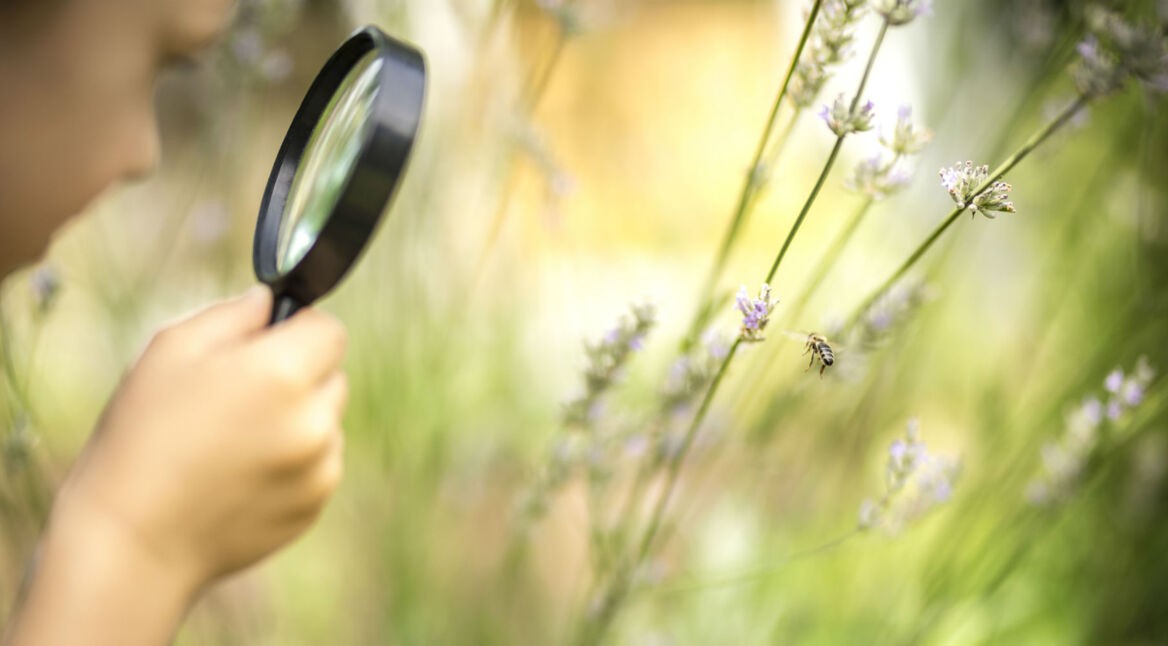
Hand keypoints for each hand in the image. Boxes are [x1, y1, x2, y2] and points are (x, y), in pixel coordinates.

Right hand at [3, 287, 348, 644]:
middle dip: (298, 375)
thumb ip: (234, 314)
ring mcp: (320, 468)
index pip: (330, 330)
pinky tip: (240, 474)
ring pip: (327, 422)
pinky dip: (293, 463)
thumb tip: (271, 302)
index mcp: (282, 373)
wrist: (132, 539)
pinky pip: (319, 464)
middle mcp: (314, 421)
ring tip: (233, 441)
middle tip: (239, 394)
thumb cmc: (142, 435)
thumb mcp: (171, 350)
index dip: (298, 329)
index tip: (267, 342)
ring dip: (298, 420)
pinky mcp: (314, 505)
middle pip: (333, 375)